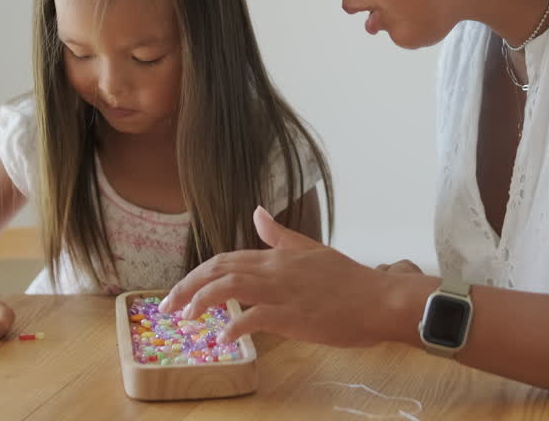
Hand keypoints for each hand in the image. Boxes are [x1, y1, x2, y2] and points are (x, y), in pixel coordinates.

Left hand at [159, 206, 427, 347]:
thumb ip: (281, 235)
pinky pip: (256, 317)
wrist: (381, 299)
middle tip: (167, 308)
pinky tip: (222, 337)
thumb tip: (258, 211)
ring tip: (186, 320)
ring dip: (201, 302)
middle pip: (220, 270)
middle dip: (188, 287)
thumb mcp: (312, 249)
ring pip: (230, 287)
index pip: (227, 260)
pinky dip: (234, 325)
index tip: (180, 292)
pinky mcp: (294, 315)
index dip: (198, 274)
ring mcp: (284, 291)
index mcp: (277, 257)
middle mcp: (275, 269)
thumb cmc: (350, 281)